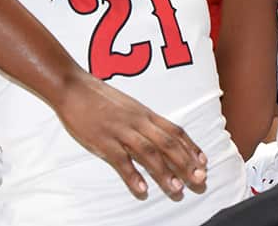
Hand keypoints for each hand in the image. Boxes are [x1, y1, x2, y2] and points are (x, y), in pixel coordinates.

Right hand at [57, 72, 207, 200]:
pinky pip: (121, 160)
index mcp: (145, 113)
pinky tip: (142, 189)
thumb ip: (143, 120)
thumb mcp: (128, 105)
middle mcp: (138, 122)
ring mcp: (121, 131)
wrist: (73, 87)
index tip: (203, 161)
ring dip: (164, 173)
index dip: (191, 147)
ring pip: (149, 153)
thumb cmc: (100, 97)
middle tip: (200, 180)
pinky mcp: (103, 140)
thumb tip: (159, 135)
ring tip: (177, 190)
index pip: (174, 131)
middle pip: (167, 144)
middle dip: (185, 163)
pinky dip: (132, 176)